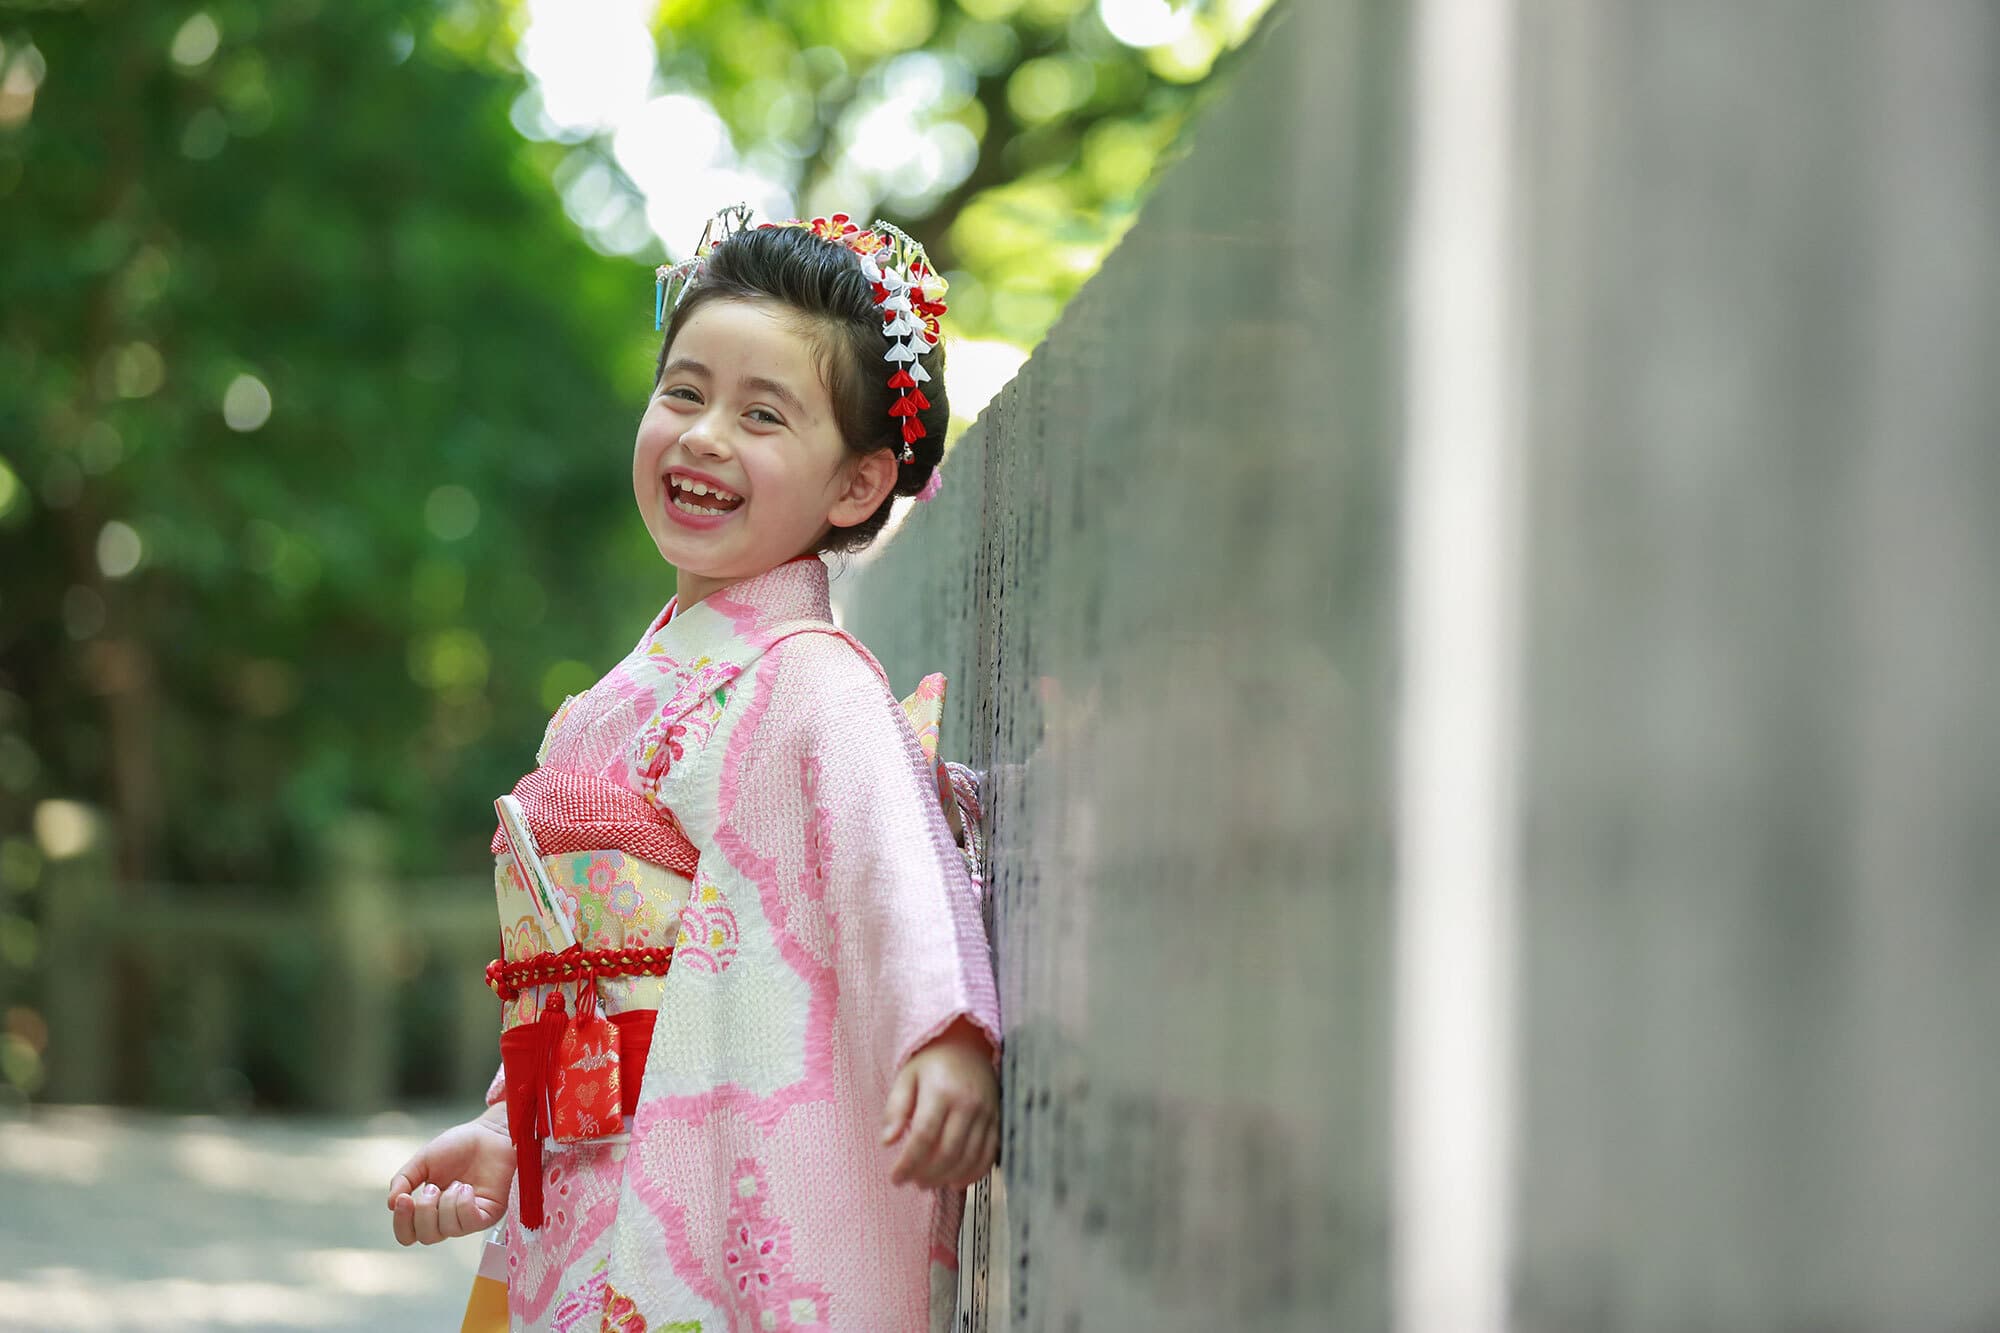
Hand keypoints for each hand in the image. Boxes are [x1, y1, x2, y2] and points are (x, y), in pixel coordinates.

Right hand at [386, 1106, 515, 1245]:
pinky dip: (463, 1205)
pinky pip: (470, 1222)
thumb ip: (404, 1180)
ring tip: (456, 1182)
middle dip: (424, 1211)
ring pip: (447, 1230)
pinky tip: (467, 1188)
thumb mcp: (423, 1160)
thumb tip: (390, 1203)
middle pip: (426, 1237)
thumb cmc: (458, 1146)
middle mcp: (448, 1218)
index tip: (403, 1199)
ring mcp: (469, 1217)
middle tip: (433, 1187)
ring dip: (446, 1203)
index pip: (408, 1234)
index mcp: (429, 1209)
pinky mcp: (489, 1214)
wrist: (488, 1132)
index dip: (402, 1223)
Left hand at [880, 1017, 998, 1187]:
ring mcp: (986, 1113)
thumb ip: (895, 1109)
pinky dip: (972, 1174)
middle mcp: (967, 1103)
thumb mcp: (906, 1077)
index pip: (924, 1136)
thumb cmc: (932, 1063)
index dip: (908, 1163)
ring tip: (929, 1182)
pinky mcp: (997, 1120)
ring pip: (969, 1158)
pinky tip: (955, 1181)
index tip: (895, 1178)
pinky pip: (988, 1155)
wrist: (968, 1045)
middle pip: (948, 1152)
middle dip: (927, 1174)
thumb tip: (887, 1142)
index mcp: (941, 1090)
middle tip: (912, 1182)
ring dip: (947, 1178)